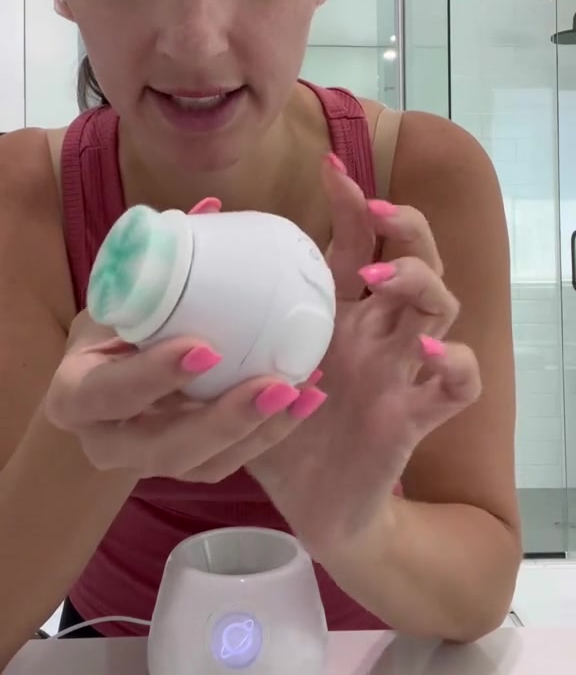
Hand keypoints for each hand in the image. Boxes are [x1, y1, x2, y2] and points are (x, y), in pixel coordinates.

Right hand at [44, 198, 326, 482]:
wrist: (105, 376)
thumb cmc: (114, 326)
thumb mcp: (118, 294)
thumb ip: (155, 257)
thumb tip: (210, 209)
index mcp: (76, 395)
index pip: (106, 392)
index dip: (151, 377)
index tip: (204, 349)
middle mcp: (106, 440)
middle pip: (160, 448)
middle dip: (221, 421)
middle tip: (274, 385)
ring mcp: (146, 464)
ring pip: (201, 465)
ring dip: (256, 432)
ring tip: (299, 392)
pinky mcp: (185, 468)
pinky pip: (228, 464)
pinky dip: (269, 434)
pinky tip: (306, 400)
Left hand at [248, 159, 480, 556]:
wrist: (309, 506)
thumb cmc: (278, 430)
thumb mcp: (242, 366)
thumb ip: (220, 324)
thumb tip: (180, 269)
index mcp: (341, 313)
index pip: (362, 242)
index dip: (354, 203)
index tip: (330, 168)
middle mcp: (379, 333)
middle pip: (418, 260)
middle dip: (405, 227)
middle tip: (375, 210)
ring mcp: (403, 371)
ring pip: (443, 308)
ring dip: (421, 282)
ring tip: (379, 278)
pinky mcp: (415, 416)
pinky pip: (459, 384)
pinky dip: (453, 362)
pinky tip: (425, 352)